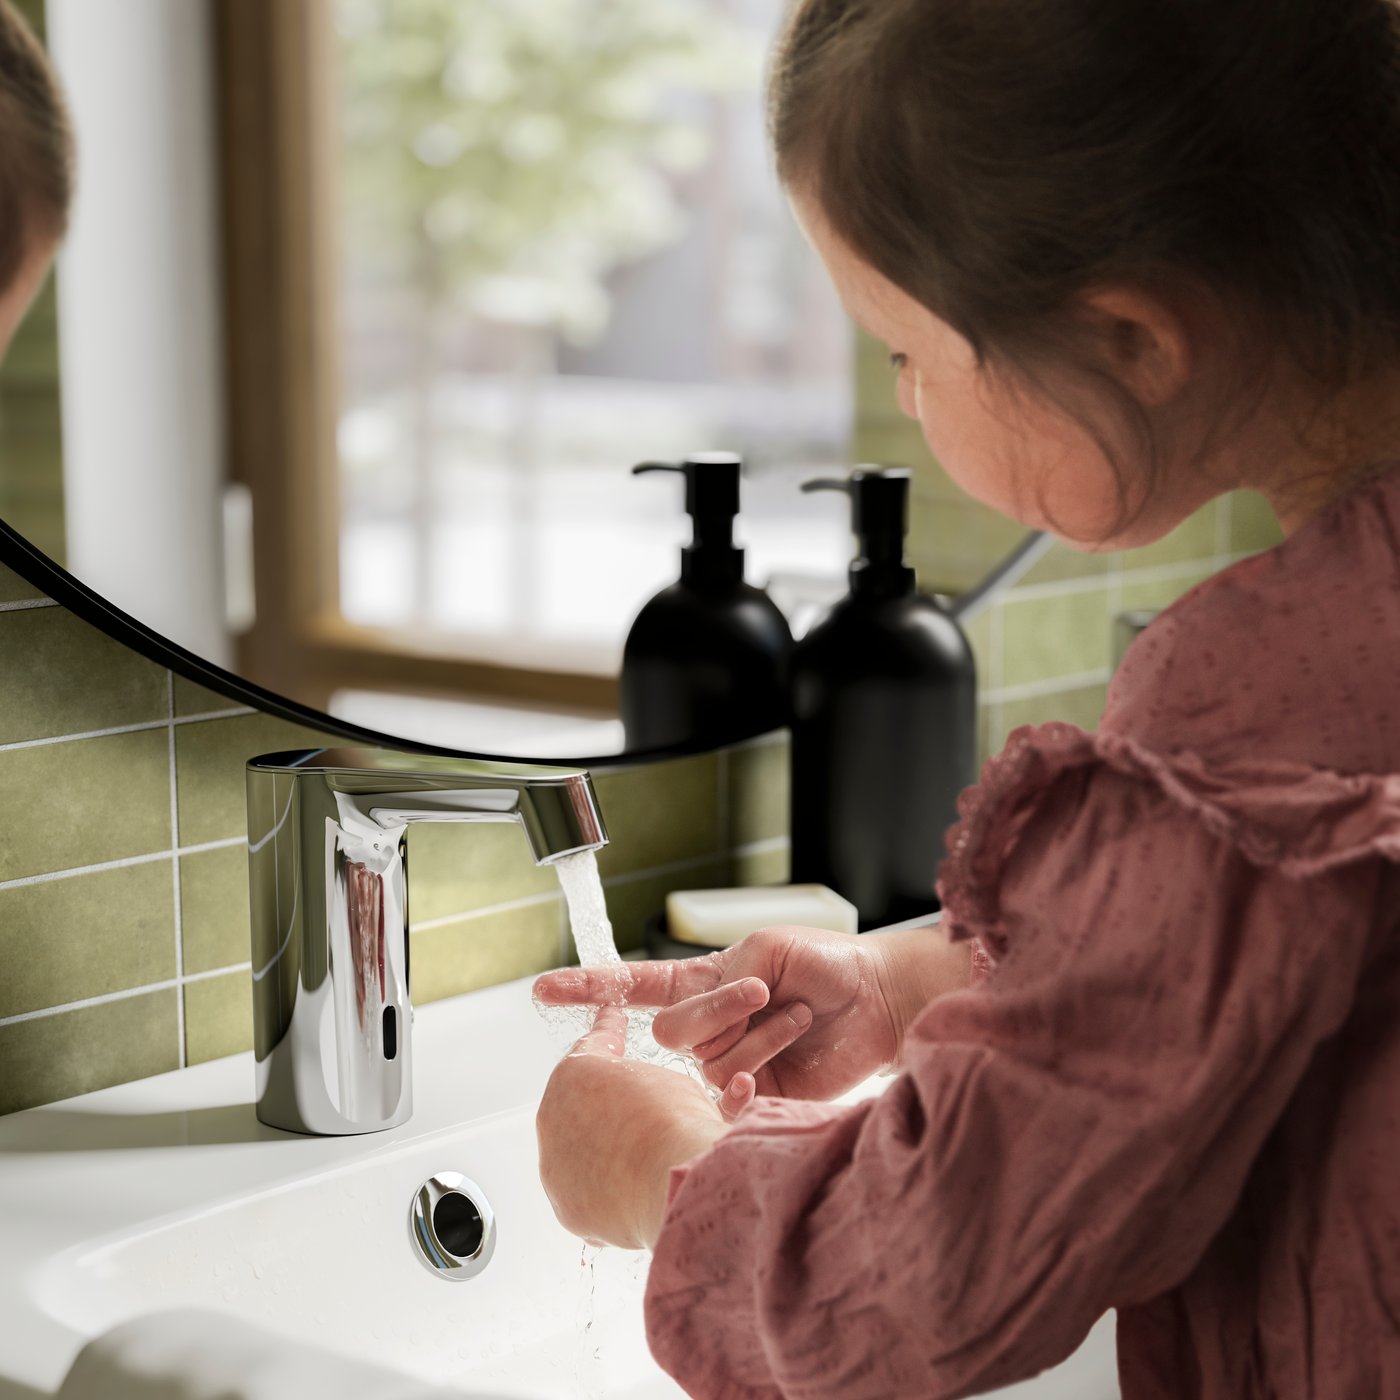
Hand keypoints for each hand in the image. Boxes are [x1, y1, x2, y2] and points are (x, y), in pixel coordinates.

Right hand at [534, 924, 968, 1113]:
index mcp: (702, 984)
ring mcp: (726, 1065)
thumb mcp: (765, 951)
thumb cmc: (826, 965)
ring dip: (760, 1031)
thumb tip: (687, 1028)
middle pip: (672, 1030)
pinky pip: (732, 1087)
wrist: (877, 1005)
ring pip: (707, 1057)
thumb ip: (717, 986)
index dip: (586, 988)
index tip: (542, 989)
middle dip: (721, 1007)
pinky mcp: (752, 1098)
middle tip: (765, 990)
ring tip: (797, 1016)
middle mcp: (707, 1028)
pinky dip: (760, 1065)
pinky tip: (787, 1051)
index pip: (632, 987)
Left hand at [536, 1005, 726, 1249]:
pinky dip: (606, 1191)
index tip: (612, 1020)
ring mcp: (556, 1168)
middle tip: (628, 1096)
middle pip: (578, 1104)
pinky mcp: (568, 1208)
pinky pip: (587, 1194)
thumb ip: (642, 1083)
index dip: (609, 1032)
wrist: (675, 1182)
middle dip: (601, 1099)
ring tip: (639, 1151)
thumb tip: (644, 1098)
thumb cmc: (674, 1125)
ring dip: (603, 1149)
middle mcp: (553, 1118)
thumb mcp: (667, 1082)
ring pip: (578, 1152)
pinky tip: (633, 1187)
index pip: (593, 1045)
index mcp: (574, 1074)